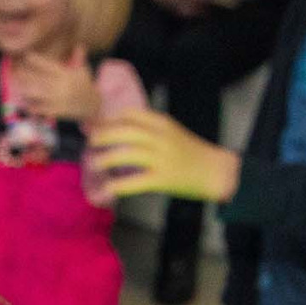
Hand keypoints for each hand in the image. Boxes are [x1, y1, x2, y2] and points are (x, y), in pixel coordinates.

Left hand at [11, 51, 101, 120]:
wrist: (94, 106)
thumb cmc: (86, 86)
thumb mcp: (84, 71)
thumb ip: (79, 58)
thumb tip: (80, 45)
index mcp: (66, 75)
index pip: (49, 66)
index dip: (37, 61)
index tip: (26, 56)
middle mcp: (62, 86)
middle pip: (41, 79)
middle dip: (27, 76)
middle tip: (13, 72)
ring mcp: (59, 99)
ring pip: (40, 94)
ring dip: (27, 90)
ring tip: (16, 86)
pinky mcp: (58, 111)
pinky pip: (44, 109)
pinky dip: (33, 107)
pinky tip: (24, 105)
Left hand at [91, 108, 241, 202]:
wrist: (216, 170)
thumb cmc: (192, 152)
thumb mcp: (171, 132)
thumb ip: (148, 130)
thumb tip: (118, 132)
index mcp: (161, 123)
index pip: (129, 115)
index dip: (108, 119)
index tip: (93, 125)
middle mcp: (160, 137)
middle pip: (125, 131)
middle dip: (103, 136)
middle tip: (89, 142)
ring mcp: (162, 158)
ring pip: (127, 154)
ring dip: (106, 159)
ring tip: (93, 165)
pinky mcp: (163, 178)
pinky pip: (136, 181)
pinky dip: (118, 186)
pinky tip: (106, 189)